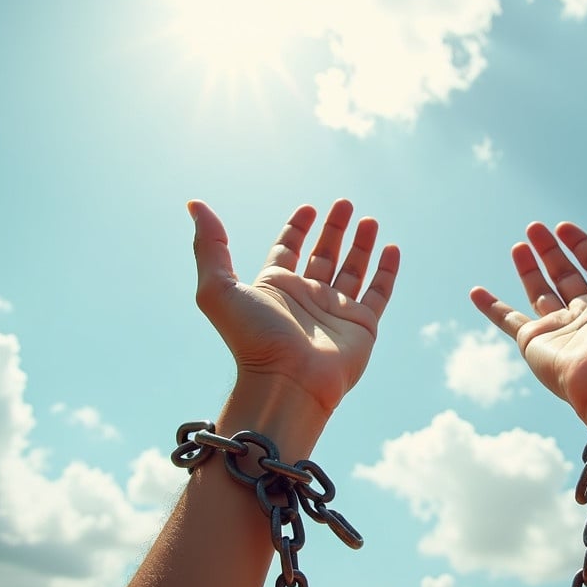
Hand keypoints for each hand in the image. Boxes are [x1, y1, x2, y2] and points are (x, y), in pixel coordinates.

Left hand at [189, 198, 399, 417]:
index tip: (308, 208)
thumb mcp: (218, 288)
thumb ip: (210, 246)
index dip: (297, 228)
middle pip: (323, 254)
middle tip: (344, 203)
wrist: (287, 383)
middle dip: (333, 229)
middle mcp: (307, 298)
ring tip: (370, 220)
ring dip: (361, 245)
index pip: (288, 249)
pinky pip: (379, 293)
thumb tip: (195, 205)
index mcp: (276, 287)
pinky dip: (387, 271)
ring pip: (353, 270)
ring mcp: (336, 312)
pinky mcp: (362, 326)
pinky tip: (391, 248)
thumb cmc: (252, 340)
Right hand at [470, 194, 586, 425]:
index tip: (565, 227)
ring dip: (529, 268)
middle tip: (535, 227)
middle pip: (566, 275)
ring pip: (540, 293)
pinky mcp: (534, 342)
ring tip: (518, 244)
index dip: (582, 245)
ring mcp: (560, 329)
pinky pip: (507, 320)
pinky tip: (475, 291)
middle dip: (551, 250)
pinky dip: (490, 307)